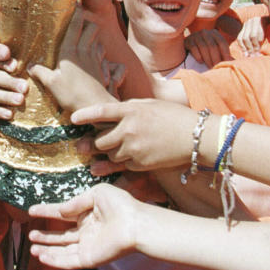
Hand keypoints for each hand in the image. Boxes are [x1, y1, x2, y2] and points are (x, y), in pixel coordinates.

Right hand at [28, 5, 119, 113]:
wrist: (94, 107)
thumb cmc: (71, 94)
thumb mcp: (51, 83)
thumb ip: (40, 72)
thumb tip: (30, 65)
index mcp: (71, 50)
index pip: (76, 25)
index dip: (77, 12)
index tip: (76, 3)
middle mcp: (86, 51)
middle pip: (92, 28)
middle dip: (88, 24)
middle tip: (79, 25)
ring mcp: (98, 61)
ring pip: (99, 42)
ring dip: (95, 40)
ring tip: (86, 44)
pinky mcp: (105, 71)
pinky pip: (107, 58)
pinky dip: (103, 57)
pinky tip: (98, 62)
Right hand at [28, 184, 143, 268]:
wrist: (134, 223)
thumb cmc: (121, 205)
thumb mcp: (96, 193)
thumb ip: (76, 202)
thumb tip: (61, 210)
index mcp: (89, 215)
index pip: (63, 213)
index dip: (47, 212)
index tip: (32, 210)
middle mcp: (87, 231)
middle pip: (61, 236)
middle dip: (46, 236)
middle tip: (30, 233)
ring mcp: (87, 246)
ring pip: (62, 250)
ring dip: (47, 249)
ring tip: (32, 246)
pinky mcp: (89, 258)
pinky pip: (68, 261)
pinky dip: (54, 260)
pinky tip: (42, 256)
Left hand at [71, 99, 197, 174]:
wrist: (196, 136)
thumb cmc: (175, 117)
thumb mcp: (151, 104)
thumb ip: (130, 108)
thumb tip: (113, 113)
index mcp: (131, 110)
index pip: (101, 112)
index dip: (85, 115)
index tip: (73, 119)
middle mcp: (129, 129)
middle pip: (100, 140)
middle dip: (92, 143)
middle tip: (84, 145)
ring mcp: (134, 148)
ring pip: (110, 155)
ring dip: (107, 155)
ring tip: (105, 156)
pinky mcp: (142, 164)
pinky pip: (124, 165)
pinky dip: (123, 163)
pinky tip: (128, 159)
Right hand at [184, 29, 230, 67]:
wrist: (188, 48)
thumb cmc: (206, 52)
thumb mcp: (216, 51)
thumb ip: (225, 55)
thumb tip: (235, 62)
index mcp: (215, 33)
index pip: (222, 42)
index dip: (225, 54)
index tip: (227, 63)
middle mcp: (205, 32)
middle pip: (213, 46)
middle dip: (216, 58)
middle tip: (217, 68)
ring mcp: (195, 35)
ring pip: (203, 47)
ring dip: (208, 59)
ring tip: (210, 67)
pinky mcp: (188, 40)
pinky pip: (194, 48)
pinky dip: (198, 56)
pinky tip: (201, 62)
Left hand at [236, 15, 266, 56]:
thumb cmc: (265, 32)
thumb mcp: (256, 38)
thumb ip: (251, 44)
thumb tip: (246, 55)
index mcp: (245, 26)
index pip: (240, 38)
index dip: (242, 47)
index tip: (246, 55)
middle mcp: (248, 22)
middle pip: (245, 38)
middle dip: (249, 48)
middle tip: (254, 55)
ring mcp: (254, 20)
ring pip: (253, 36)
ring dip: (256, 45)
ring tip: (259, 50)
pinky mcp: (262, 20)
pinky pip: (260, 33)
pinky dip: (261, 40)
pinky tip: (262, 42)